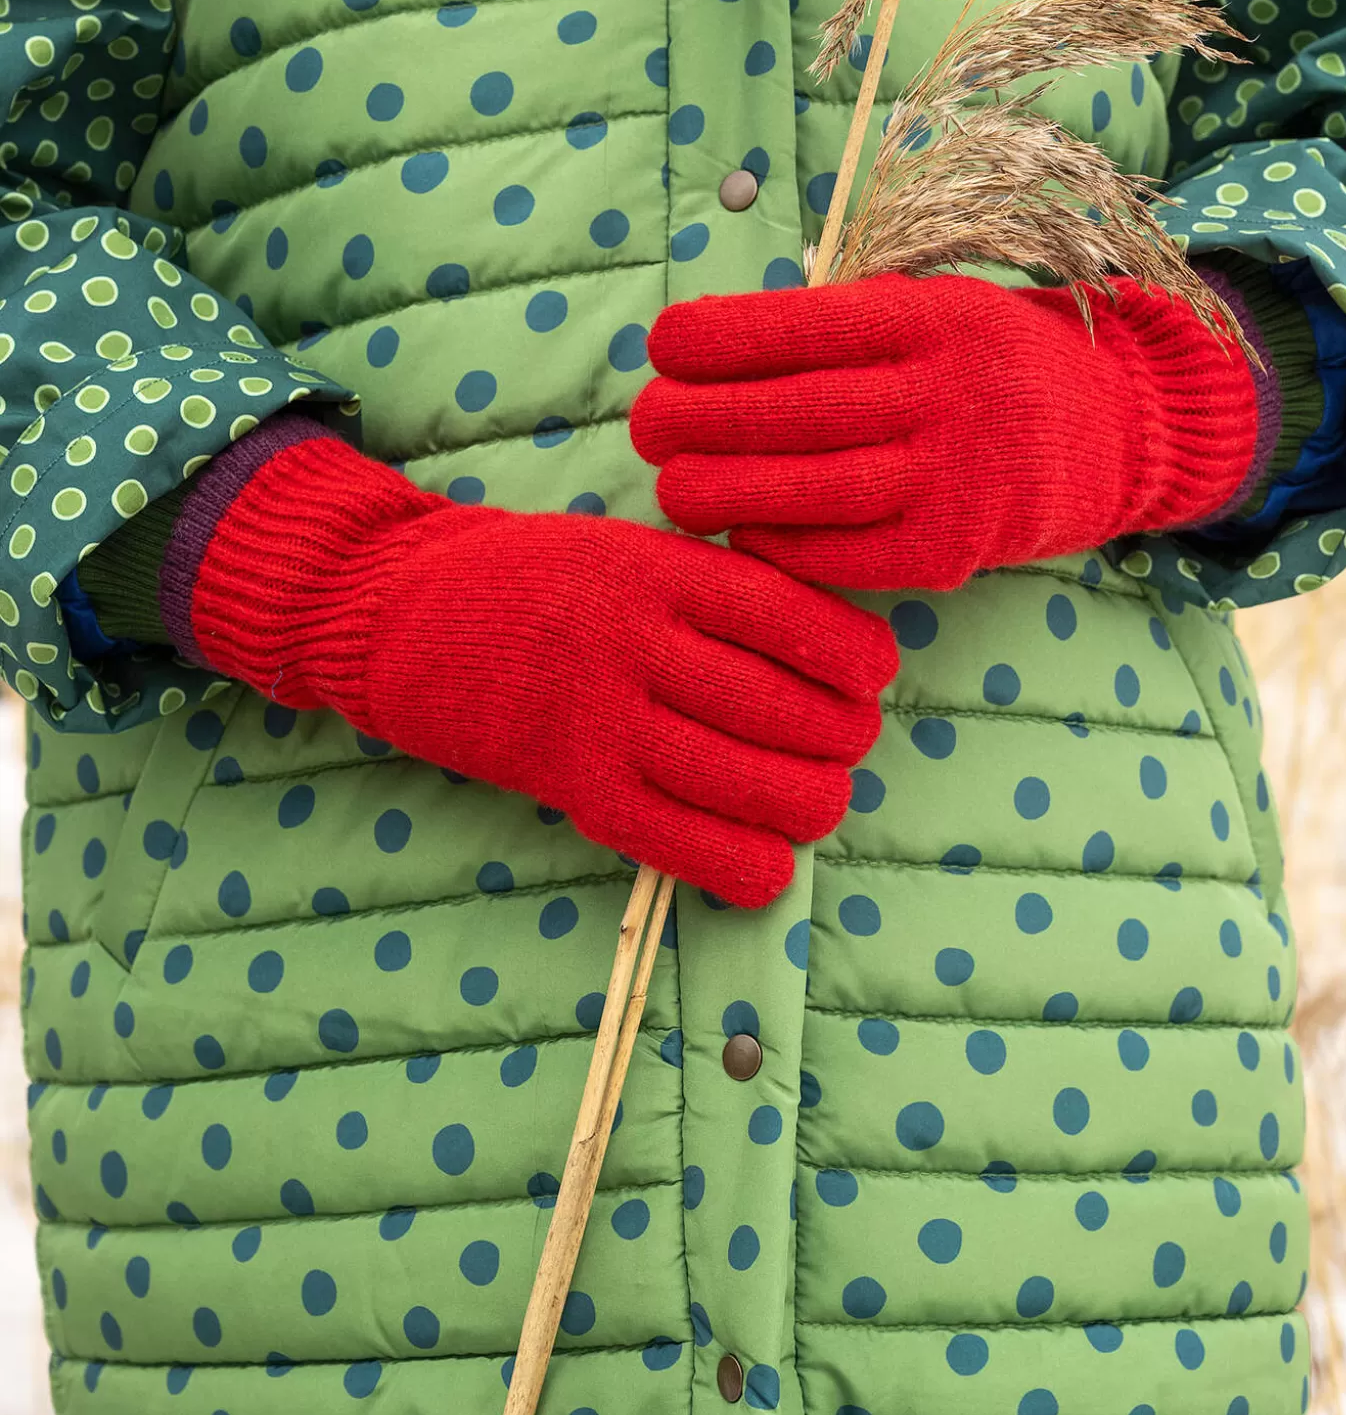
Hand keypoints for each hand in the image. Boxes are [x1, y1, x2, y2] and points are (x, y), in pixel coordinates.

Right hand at [184, 435, 897, 905]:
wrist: (405, 615)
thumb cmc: (538, 579)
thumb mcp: (632, 548)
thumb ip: (718, 591)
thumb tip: (833, 651)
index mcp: (663, 571)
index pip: (797, 621)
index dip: (859, 661)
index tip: (872, 676)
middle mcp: (639, 644)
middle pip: (792, 714)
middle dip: (844, 741)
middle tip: (842, 742)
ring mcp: (605, 721)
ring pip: (756, 788)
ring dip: (811, 805)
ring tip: (810, 796)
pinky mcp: (575, 789)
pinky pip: (688, 846)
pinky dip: (749, 866)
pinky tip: (767, 860)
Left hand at [631, 271, 1257, 590]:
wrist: (1112, 432)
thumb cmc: (987, 363)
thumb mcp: (934, 310)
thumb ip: (843, 328)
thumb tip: (711, 348)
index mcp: (936, 320)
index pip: (809, 328)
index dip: (723, 339)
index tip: (661, 346)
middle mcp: (950, 395)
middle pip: (801, 411)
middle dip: (703, 419)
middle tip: (645, 425)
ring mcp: (957, 477)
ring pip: (817, 489)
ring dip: (728, 492)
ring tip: (670, 488)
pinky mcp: (955, 550)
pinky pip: (849, 554)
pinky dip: (784, 546)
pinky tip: (738, 535)